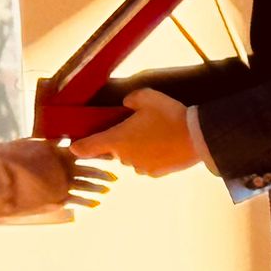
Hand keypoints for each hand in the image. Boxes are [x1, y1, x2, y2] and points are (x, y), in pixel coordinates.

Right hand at [3, 139, 117, 211]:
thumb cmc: (6, 160)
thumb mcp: (24, 146)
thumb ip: (40, 145)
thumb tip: (46, 141)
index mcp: (55, 149)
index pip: (81, 148)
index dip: (95, 150)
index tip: (106, 151)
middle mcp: (63, 165)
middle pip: (89, 167)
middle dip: (102, 170)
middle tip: (114, 172)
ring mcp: (61, 183)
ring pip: (87, 184)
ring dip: (99, 186)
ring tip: (108, 188)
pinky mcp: (57, 199)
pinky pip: (78, 200)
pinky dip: (88, 201)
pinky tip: (96, 204)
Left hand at [69, 89, 200, 176]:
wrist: (196, 137)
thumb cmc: (169, 115)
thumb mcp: (148, 96)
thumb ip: (132, 99)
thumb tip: (127, 103)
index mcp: (118, 139)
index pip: (89, 146)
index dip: (79, 147)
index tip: (73, 148)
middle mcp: (125, 157)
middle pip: (115, 150)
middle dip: (121, 140)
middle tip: (137, 127)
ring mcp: (140, 167)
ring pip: (132, 158)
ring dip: (137, 149)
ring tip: (155, 135)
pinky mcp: (155, 173)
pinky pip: (147, 164)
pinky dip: (151, 156)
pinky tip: (164, 146)